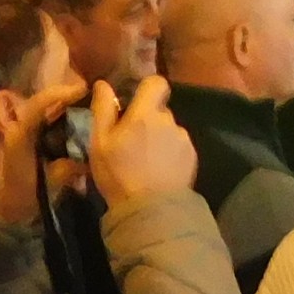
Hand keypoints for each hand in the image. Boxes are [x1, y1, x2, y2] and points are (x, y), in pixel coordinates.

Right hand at [88, 78, 199, 205]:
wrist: (150, 209)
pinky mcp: (192, 157)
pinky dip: (170, 153)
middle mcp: (169, 121)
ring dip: (159, 138)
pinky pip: (179, 147)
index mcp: (146, 114)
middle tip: (132, 142)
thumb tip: (103, 84)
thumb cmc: (118, 174)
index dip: (147, 89)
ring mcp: (184, 139)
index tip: (135, 102)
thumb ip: (103, 109)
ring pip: (170, 130)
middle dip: (148, 120)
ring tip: (145, 161)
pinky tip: (159, 170)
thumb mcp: (100, 143)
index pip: (157, 83)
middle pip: (160, 110)